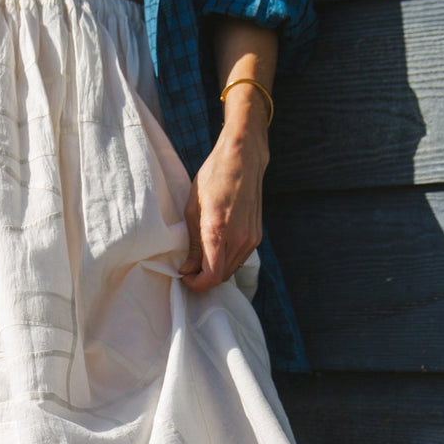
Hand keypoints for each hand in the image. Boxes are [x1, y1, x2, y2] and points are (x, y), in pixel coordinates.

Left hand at [180, 107, 268, 291]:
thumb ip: (192, 243)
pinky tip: (215, 249)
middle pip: (221, 277)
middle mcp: (238, 238)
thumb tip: (188, 269)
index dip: (197, 284)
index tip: (186, 278)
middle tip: (189, 270)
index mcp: (218, 230)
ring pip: (231, 270)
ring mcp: (251, 238)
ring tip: (200, 260)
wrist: (243, 159)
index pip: (211, 276)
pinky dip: (226, 261)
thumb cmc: (213, 177)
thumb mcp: (192, 208)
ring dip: (215, 271)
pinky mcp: (257, 236)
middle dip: (203, 279)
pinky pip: (239, 259)